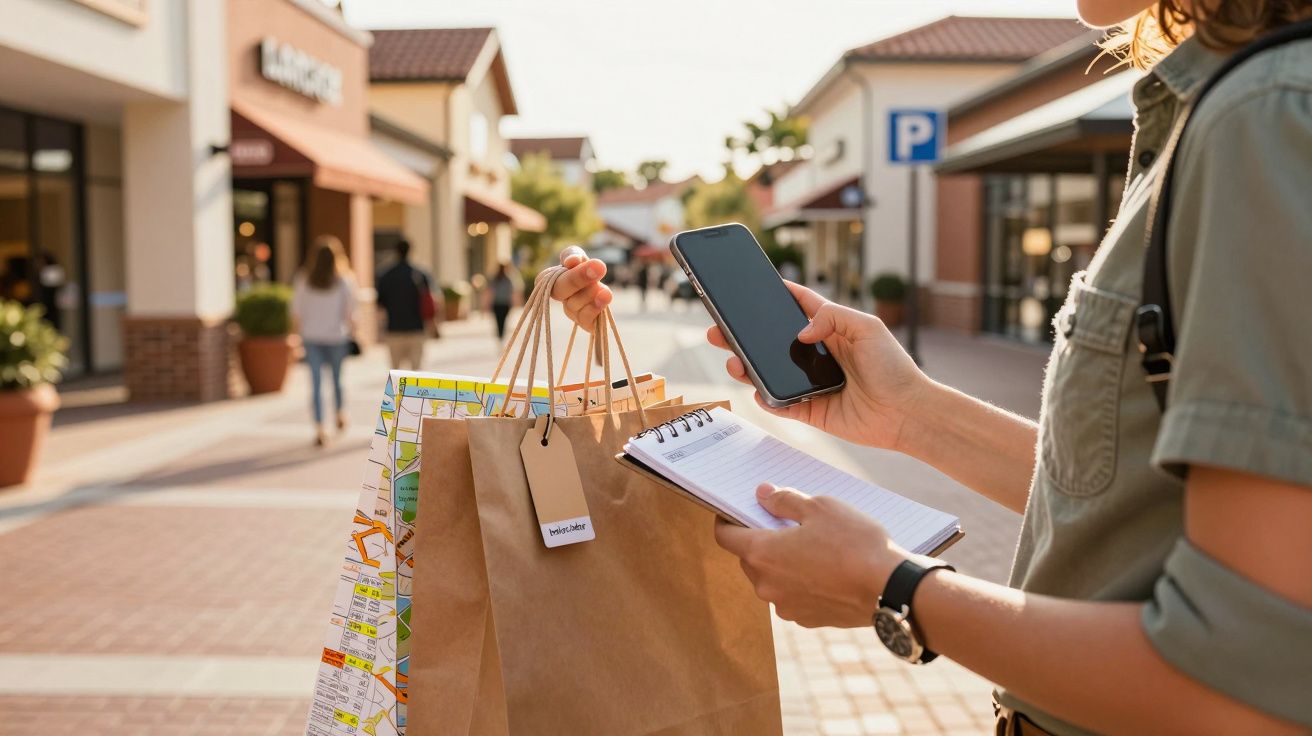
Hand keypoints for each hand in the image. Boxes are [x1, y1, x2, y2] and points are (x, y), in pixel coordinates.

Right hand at [551, 246, 612, 329]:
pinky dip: (596, 306)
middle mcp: (559, 297)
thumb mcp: (579, 256)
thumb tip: (571, 261)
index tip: (577, 260)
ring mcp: (571, 312)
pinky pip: (585, 319)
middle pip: (560, 289)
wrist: (604, 287)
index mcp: (551, 279)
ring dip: (590, 292)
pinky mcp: (585, 323)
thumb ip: (572, 254)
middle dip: (578, 278)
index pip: (545, 278)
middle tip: (599, 267)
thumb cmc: (586, 268)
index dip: (557, 271)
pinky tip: (606, 296)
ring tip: (604, 286)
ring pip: (574, 304)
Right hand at [709, 281, 928, 450]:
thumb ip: (832, 317)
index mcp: (831, 330)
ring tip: (734, 362)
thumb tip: (800, 333)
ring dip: (747, 367)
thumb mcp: (867, 328)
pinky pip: (780, 404)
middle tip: (720, 330)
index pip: (799, 307)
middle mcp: (817, 354)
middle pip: (773, 341)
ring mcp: (811, 382)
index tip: (751, 286)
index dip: (777, 295)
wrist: (906, 412)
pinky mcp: (811, 410)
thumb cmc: (894, 368)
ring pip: (770, 372)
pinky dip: (766, 399)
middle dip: (745, 335)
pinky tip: (757, 390)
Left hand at [715, 484, 906, 627]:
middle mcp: (766, 585)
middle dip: (761, 541)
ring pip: (772, 579)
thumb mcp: (820, 507)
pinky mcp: (807, 619)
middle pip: (749, 559)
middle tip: (784, 524)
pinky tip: (826, 569)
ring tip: (812, 547)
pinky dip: (801, 582)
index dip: (726, 520)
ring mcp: (786, 606)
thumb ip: (784, 501)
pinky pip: (793, 595)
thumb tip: (762, 494)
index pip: (725, 536)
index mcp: (762, 554)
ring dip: (782, 563)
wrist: (890, 590)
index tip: (734, 509)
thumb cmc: (854, 543)